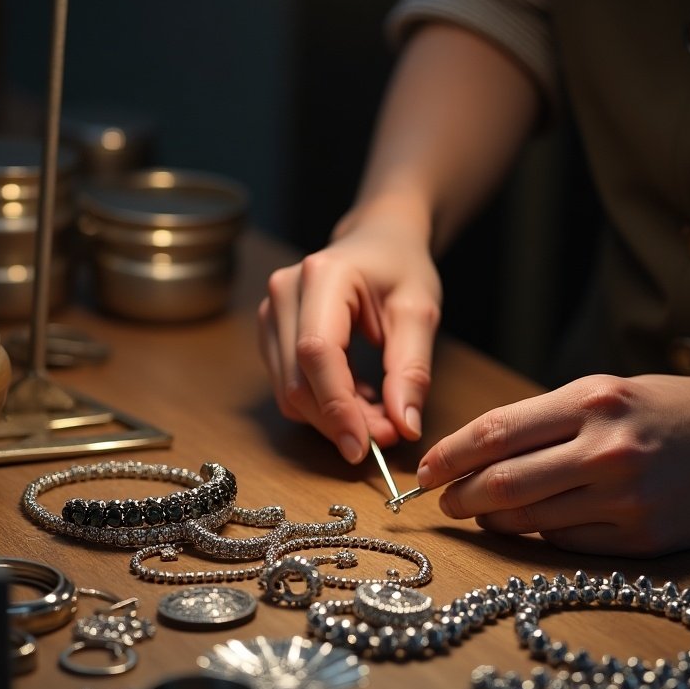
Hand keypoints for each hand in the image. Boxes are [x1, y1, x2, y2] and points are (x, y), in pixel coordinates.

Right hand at [257, 221, 441, 462]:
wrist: (377, 241)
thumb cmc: (400, 268)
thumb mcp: (419, 313)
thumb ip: (411, 369)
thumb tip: (403, 425)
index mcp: (323, 276)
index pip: (317, 352)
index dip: (337, 406)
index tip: (363, 447)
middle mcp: (284, 293)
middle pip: (297, 380)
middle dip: (339, 420)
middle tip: (387, 437)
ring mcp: (270, 314)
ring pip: (289, 391)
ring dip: (332, 418)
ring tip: (380, 416)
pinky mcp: (271, 335)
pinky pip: (289, 386)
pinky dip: (324, 405)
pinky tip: (359, 399)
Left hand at [415, 372, 689, 556]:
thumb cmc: (678, 412)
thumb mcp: (612, 391)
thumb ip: (549, 419)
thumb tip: (482, 453)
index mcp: (594, 400)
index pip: (496, 431)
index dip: (450, 455)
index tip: (426, 470)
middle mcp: (607, 449)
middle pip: (503, 482)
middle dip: (459, 496)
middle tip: (443, 503)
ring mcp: (627, 498)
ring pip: (529, 521)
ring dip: (493, 521)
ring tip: (482, 514)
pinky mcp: (644, 540)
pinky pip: (567, 546)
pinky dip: (539, 539)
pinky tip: (532, 529)